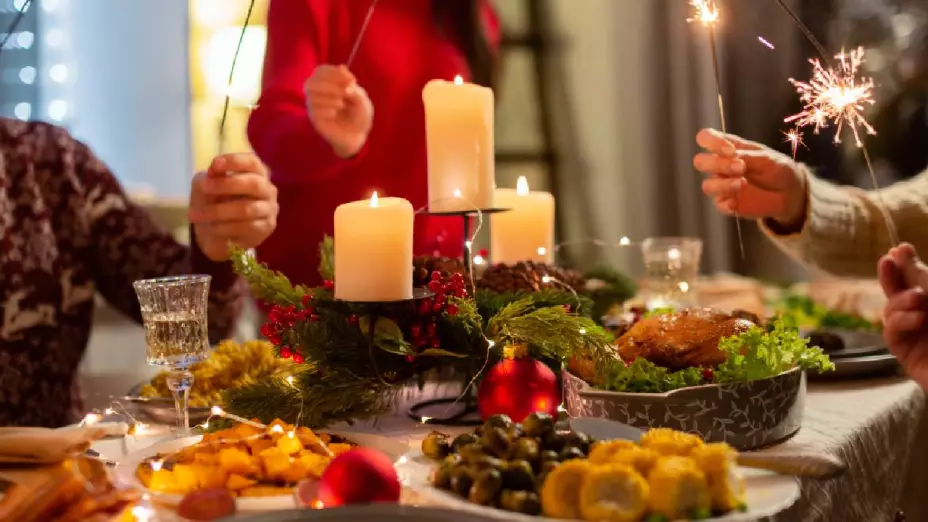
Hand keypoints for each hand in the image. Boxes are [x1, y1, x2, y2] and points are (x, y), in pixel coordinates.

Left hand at [188, 153, 278, 261]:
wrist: (218, 229)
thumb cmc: (216, 199)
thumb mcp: (208, 183)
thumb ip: (212, 176)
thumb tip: (214, 173)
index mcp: (256, 172)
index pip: (251, 162)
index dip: (234, 161)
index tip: (213, 165)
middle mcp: (268, 189)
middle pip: (253, 184)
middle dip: (226, 185)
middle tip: (203, 188)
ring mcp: (269, 209)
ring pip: (246, 209)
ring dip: (218, 211)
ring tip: (196, 215)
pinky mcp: (265, 228)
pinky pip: (245, 227)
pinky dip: (225, 227)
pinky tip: (210, 227)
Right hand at [304, 64, 372, 157]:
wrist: (357, 136)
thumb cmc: (359, 115)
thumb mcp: (362, 100)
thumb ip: (353, 86)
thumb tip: (342, 68)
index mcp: (329, 83)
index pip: (321, 71)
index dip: (334, 72)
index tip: (351, 80)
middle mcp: (318, 93)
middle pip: (313, 81)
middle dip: (331, 85)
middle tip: (345, 93)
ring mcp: (314, 106)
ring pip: (312, 95)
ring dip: (329, 97)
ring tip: (341, 104)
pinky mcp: (314, 119)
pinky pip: (314, 110)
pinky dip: (326, 109)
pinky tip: (334, 114)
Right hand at [693, 129, 806, 228]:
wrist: (790, 192)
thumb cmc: (777, 168)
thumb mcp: (767, 158)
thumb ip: (747, 156)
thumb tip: (730, 157)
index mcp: (728, 148)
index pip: (706, 138)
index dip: (712, 142)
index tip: (730, 150)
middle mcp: (721, 165)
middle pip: (700, 162)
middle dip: (717, 164)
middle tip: (740, 168)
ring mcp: (722, 185)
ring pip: (707, 185)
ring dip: (723, 184)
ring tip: (742, 184)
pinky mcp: (727, 203)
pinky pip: (718, 204)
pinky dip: (726, 204)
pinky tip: (736, 203)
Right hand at [878, 243, 927, 388]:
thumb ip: (922, 276)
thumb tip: (902, 251)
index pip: (919, 281)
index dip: (907, 265)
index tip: (899, 249)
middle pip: (900, 294)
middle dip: (892, 277)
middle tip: (887, 260)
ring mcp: (917, 337)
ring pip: (891, 312)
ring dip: (899, 301)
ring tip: (916, 298)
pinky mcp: (907, 355)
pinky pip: (892, 333)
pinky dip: (900, 322)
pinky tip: (916, 319)